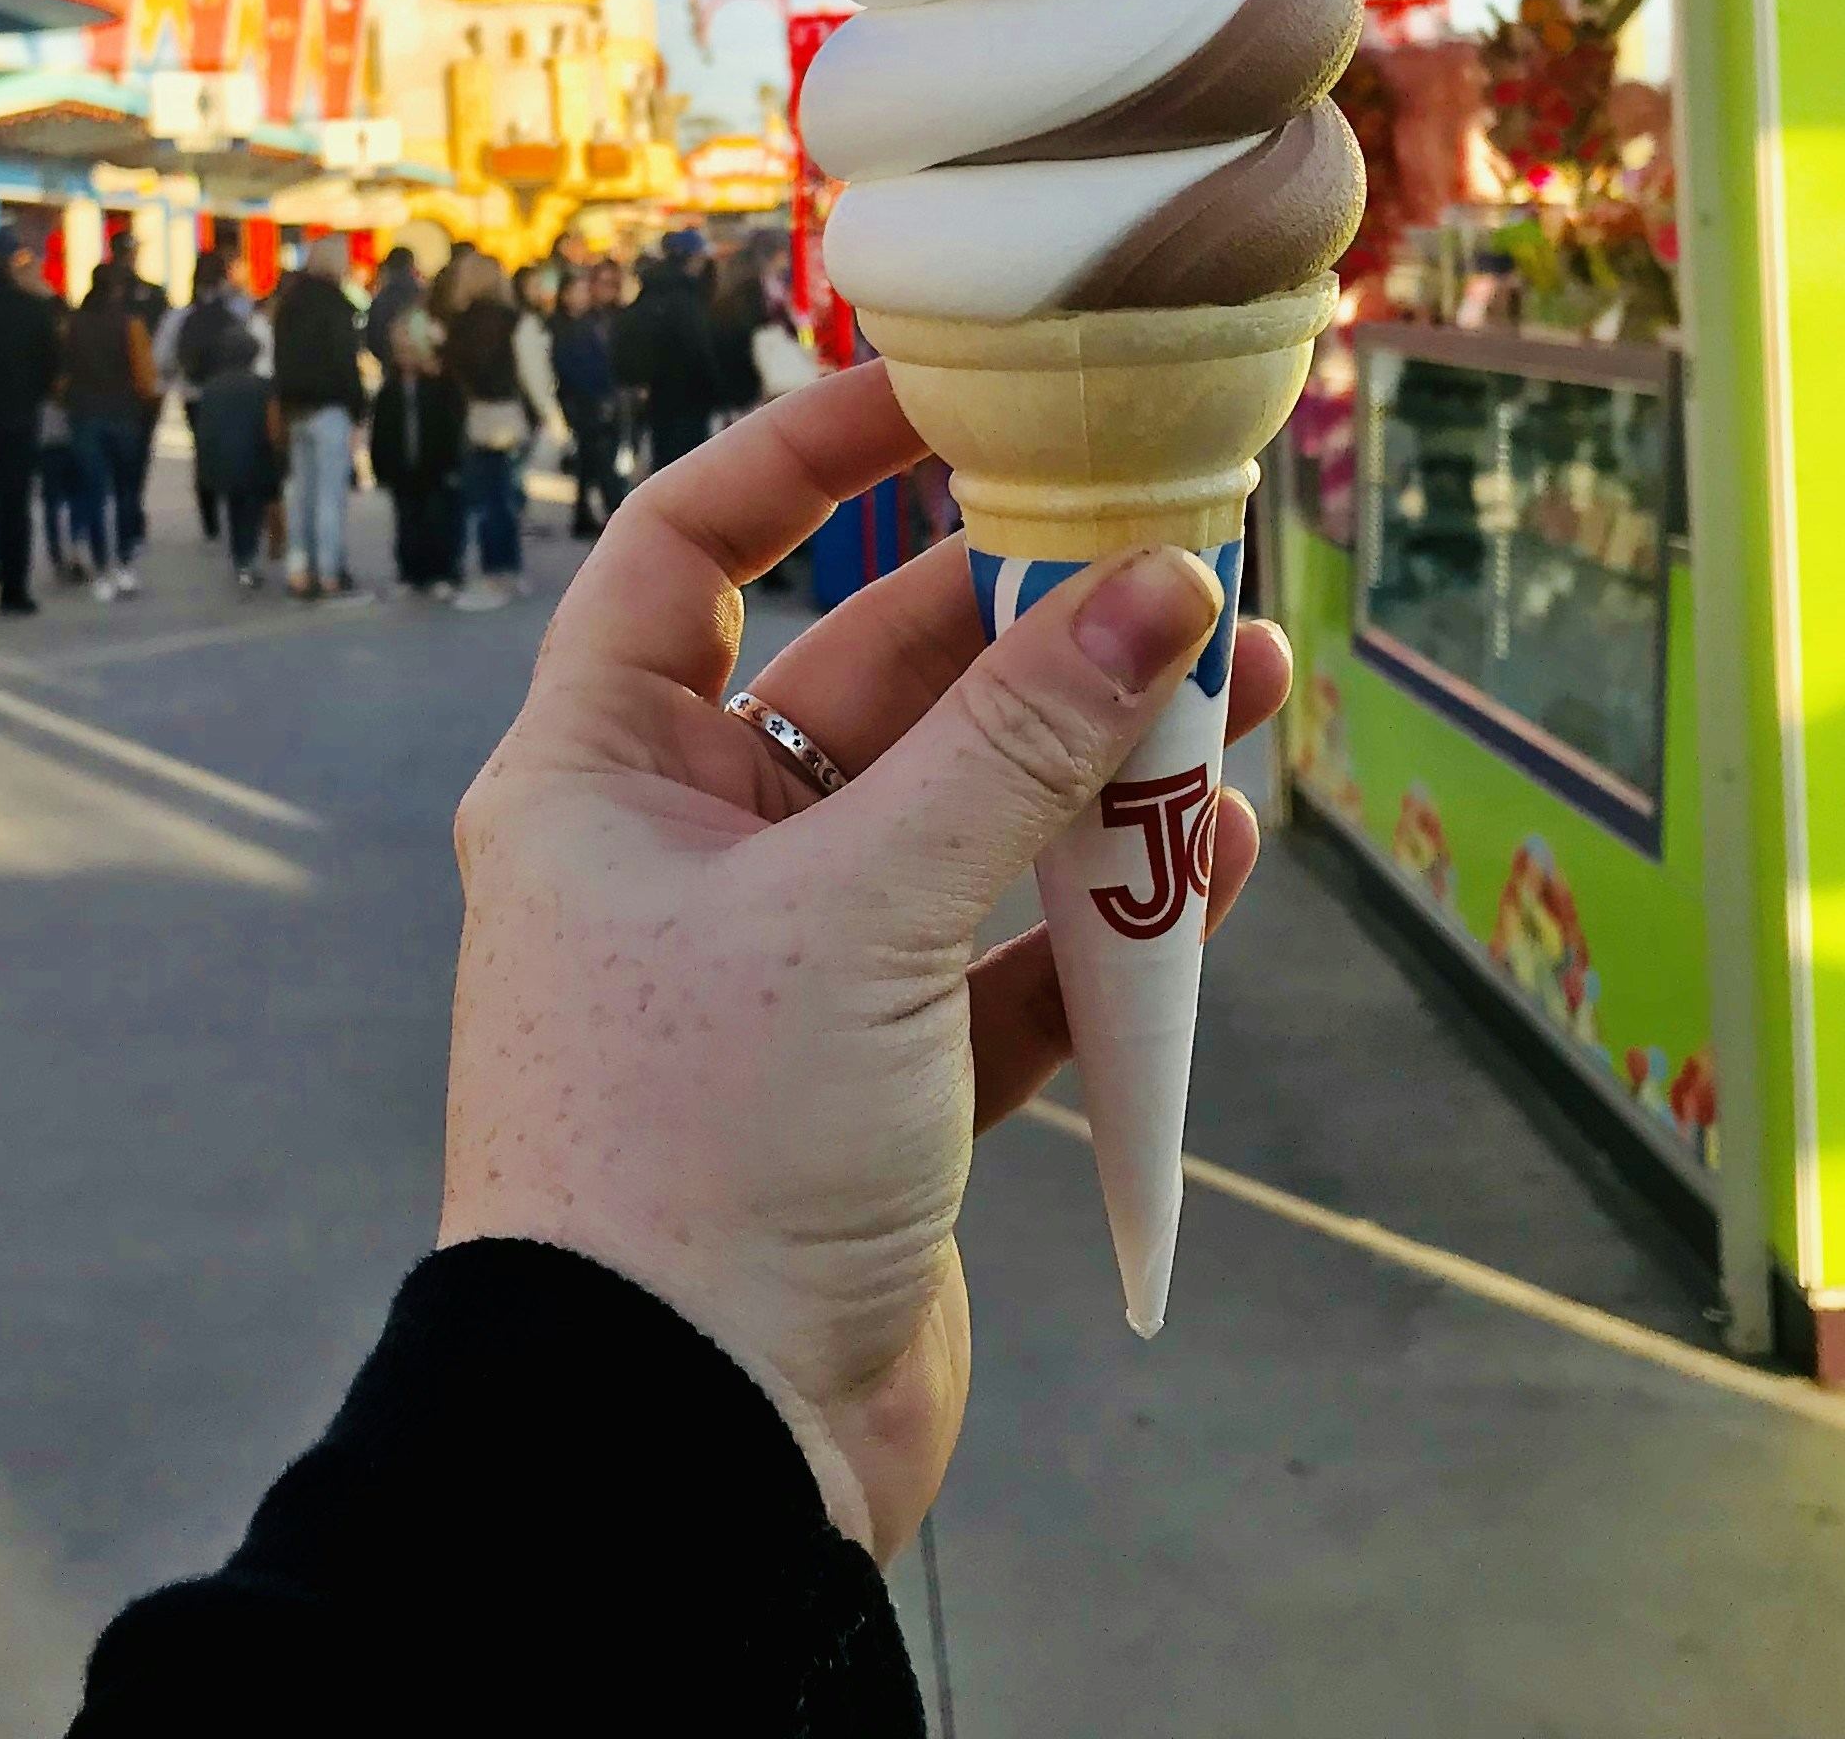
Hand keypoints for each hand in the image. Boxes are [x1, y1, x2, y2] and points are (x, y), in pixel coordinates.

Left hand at [440, 362, 1277, 1561]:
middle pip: (870, 679)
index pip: (690, 547)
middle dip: (1026, 626)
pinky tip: (1219, 858)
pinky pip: (1013, 955)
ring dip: (1097, 761)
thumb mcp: (861, 909)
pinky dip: (1108, 909)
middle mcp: (683, 855)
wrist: (686, 1454)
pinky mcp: (888, 1085)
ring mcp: (790, 972)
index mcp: (598, 778)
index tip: (944, 388)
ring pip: (963, 817)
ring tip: (1246, 689)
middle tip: (1175, 560)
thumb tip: (1161, 583)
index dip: (807, 454)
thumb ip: (1019, 745)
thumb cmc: (698, 1153)